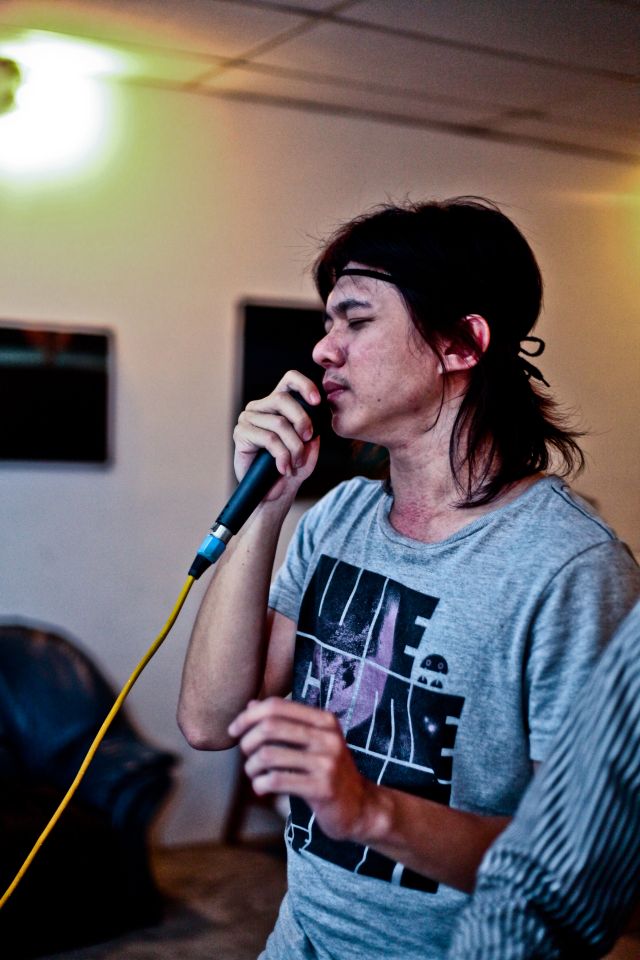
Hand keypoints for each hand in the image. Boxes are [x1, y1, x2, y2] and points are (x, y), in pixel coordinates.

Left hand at [228, 697, 372, 841]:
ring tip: (254, 774)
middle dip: (247, 741)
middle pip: (270, 726)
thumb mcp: (313, 742)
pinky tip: (261, 788)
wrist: (360, 807)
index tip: (233, 730)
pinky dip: (260, 784)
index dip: (248, 715)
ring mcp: (327, 762)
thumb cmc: (328, 772)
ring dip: (251, 767)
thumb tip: (251, 705)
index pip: (276, 705)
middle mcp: (328, 737)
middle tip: (246, 756)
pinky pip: (277, 780)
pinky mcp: (322, 789)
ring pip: (268, 755)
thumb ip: (285, 723)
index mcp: (324, 720)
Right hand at [233, 372, 320, 501]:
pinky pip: (268, 439)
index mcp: (278, 403)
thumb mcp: (309, 448)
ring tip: (295, 463)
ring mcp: (248, 418)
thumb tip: (314, 418)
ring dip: (293, 446)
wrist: (274, 492)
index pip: (289, 380)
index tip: (317, 401)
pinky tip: (284, 468)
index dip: (304, 385)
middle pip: (283, 399)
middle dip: (301, 420)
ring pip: (278, 423)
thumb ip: (313, 431)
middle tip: (307, 440)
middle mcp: (261, 407)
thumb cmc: (291, 467)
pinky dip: (281, 456)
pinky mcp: (240, 433)